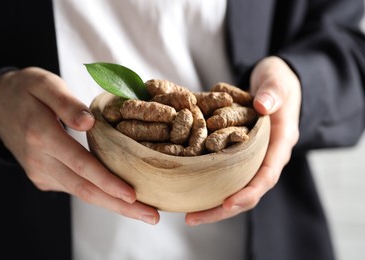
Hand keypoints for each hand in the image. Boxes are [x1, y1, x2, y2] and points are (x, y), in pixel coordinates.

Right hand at [0, 67, 158, 224]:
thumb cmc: (28, 91)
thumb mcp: (45, 84)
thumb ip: (66, 103)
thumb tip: (89, 122)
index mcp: (42, 135)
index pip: (80, 164)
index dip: (107, 181)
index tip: (133, 195)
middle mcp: (40, 160)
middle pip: (84, 189)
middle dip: (119, 205)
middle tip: (151, 216)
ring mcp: (40, 172)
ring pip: (81, 193)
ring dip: (112, 203)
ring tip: (143, 210)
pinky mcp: (43, 177)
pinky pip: (74, 187)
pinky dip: (99, 193)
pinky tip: (119, 195)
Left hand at [185, 56, 300, 224]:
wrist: (273, 84)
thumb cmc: (278, 83)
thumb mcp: (278, 82)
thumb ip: (273, 93)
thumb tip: (262, 106)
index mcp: (279, 145)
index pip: (266, 176)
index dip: (248, 192)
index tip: (227, 203)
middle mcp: (265, 157)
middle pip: (247, 191)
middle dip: (222, 209)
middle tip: (193, 218)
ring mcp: (251, 158)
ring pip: (234, 187)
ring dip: (212, 203)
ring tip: (187, 214)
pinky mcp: (238, 154)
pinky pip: (224, 174)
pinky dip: (208, 183)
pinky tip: (188, 188)